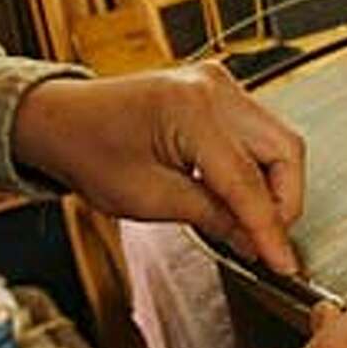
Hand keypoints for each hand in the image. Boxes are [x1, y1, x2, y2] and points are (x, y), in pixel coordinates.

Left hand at [13, 65, 304, 274]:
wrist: (63, 119)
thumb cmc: (89, 151)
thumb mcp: (147, 198)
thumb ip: (210, 217)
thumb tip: (254, 240)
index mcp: (191, 111)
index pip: (249, 181)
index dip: (270, 229)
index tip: (283, 263)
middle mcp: (213, 88)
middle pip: (284, 150)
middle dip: (283, 202)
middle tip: (265, 243)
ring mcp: (219, 83)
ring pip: (278, 140)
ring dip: (272, 185)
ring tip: (246, 221)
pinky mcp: (217, 90)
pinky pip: (258, 131)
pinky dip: (256, 166)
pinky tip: (234, 194)